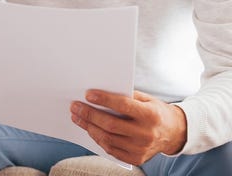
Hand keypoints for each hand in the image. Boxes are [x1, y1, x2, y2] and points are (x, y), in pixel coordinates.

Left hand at [70, 90, 186, 165]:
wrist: (174, 133)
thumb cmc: (155, 110)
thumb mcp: (146, 98)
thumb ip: (126, 95)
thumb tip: (101, 91)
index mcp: (150, 115)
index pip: (123, 106)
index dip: (104, 100)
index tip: (88, 94)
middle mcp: (146, 134)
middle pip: (111, 124)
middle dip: (90, 114)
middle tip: (75, 106)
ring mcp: (141, 149)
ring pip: (108, 139)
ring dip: (89, 127)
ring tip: (78, 117)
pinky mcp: (136, 159)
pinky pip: (112, 150)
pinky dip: (98, 139)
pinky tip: (90, 129)